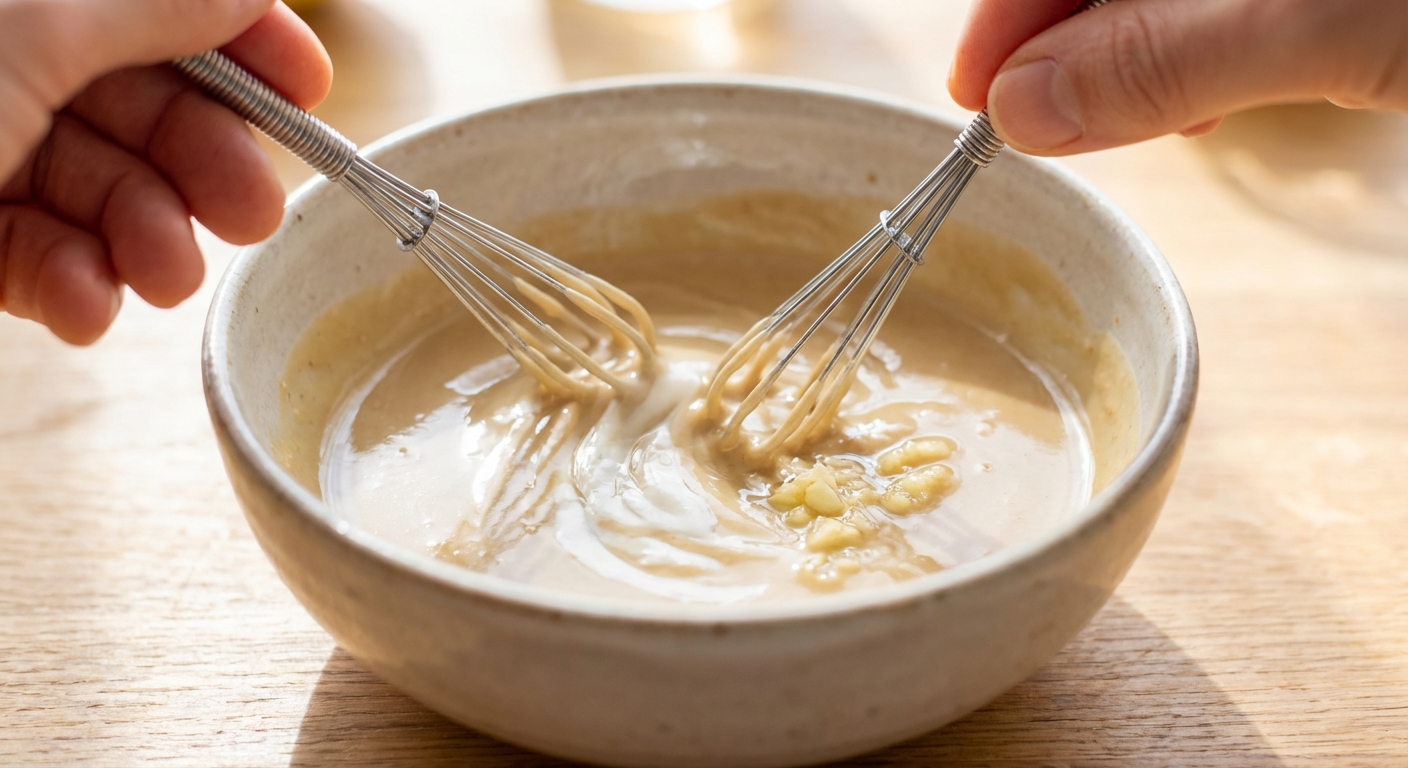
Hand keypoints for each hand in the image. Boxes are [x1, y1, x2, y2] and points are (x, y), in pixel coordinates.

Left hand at [0, 0, 330, 343]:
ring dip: (150, 242)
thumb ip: (149, 5)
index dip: (244, 42)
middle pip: (143, 111)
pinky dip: (74, 290)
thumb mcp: (29, 26)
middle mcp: (6, 68)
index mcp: (29, 2)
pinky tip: (84, 306)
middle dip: (207, 166)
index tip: (308, 86)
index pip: (157, 7)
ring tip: (167, 278)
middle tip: (253, 214)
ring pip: (101, 193)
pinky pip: (38, 261)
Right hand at [948, 0, 1407, 154]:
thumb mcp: (1313, 25)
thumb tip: (1021, 107)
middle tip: (1044, 133)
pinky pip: (1198, 26)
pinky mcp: (1286, 12)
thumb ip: (1161, 58)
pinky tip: (1206, 108)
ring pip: (1140, 12)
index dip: (1001, 21)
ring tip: (1151, 126)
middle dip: (1062, 53)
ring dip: (1123, 72)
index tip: (975, 102)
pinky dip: (1182, 73)